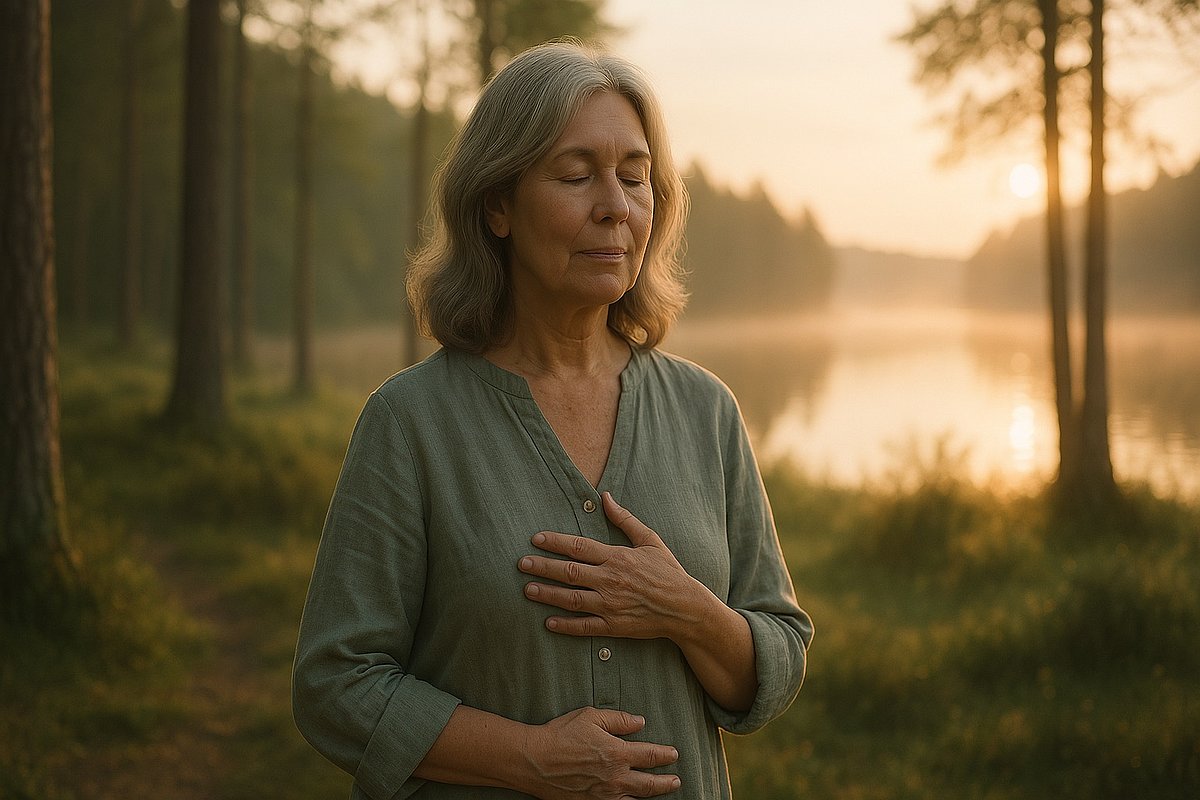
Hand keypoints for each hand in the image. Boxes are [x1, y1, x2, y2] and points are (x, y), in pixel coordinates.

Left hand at [518, 492, 701, 640]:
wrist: (685, 607)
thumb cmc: (668, 572)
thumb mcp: (650, 541)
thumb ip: (625, 520)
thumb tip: (605, 497)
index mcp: (617, 558)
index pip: (579, 547)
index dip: (555, 542)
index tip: (536, 539)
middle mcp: (610, 580)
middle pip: (569, 572)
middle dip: (543, 567)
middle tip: (521, 563)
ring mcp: (611, 605)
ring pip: (571, 599)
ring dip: (547, 594)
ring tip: (527, 589)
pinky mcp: (614, 626)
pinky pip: (585, 626)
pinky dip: (566, 625)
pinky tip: (548, 623)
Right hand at [520, 707, 679, 798]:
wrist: (534, 761)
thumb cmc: (560, 735)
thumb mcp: (590, 717)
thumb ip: (618, 720)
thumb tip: (639, 722)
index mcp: (617, 753)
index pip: (650, 755)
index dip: (665, 755)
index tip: (674, 754)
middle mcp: (615, 778)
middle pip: (649, 784)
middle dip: (666, 783)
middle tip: (676, 781)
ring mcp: (603, 795)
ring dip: (651, 797)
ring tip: (661, 794)